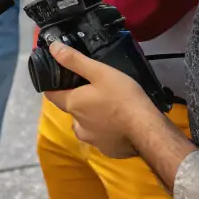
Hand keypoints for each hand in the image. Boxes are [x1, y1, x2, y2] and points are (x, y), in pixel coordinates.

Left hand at [45, 41, 160, 159]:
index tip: (62, 76)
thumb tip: (52, 48)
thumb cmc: (123, 98)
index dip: (53, 84)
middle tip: (95, 88)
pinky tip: (119, 122)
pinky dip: (106, 129)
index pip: (51, 94)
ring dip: (92, 116)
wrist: (148, 130)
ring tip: (108, 105)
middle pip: (71, 108)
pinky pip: (101, 136)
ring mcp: (92, 140)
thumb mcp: (100, 73)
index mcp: (72, 105)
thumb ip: (75, 61)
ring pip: (85, 124)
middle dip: (78, 99)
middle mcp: (77, 125)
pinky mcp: (107, 150)